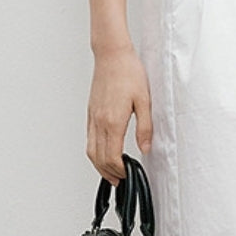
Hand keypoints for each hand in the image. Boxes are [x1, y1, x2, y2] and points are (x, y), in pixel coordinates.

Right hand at [86, 43, 152, 185]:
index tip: (128, 175)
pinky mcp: (91, 112)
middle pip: (98, 158)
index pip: (112, 157)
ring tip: (111, 173)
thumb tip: (146, 148)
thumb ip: (145, 127)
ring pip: (90, 150)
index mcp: (113, 121)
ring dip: (99, 165)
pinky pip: (89, 138)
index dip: (119, 171)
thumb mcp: (145, 100)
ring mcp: (93, 117)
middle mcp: (99, 122)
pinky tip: (103, 152)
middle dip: (108, 173)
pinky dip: (95, 151)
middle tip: (119, 181)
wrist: (111, 55)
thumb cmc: (128, 73)